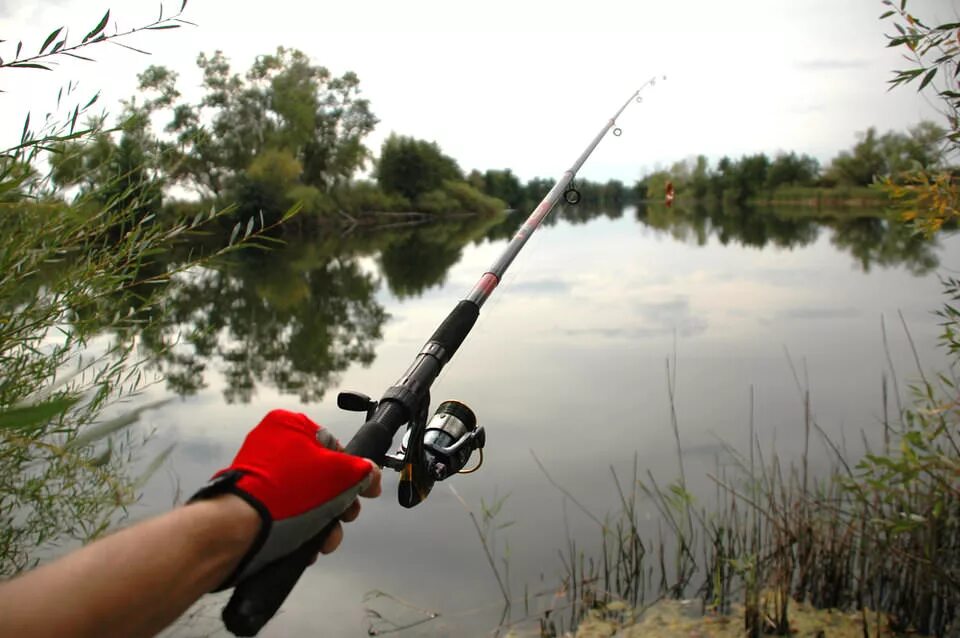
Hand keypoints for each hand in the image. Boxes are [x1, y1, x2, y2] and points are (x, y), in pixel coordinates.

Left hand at [191, 409, 380, 588]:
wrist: (236, 531)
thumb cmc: (286, 494)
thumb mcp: (340, 476)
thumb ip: (363, 472)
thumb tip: (371, 475)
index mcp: (288, 425)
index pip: (335, 444)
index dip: (355, 471)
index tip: (366, 492)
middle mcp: (271, 445)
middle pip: (322, 475)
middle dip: (340, 503)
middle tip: (346, 517)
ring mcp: (259, 476)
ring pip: (307, 498)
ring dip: (324, 522)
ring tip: (325, 540)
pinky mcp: (250, 504)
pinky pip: (287, 512)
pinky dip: (301, 528)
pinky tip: (308, 546)